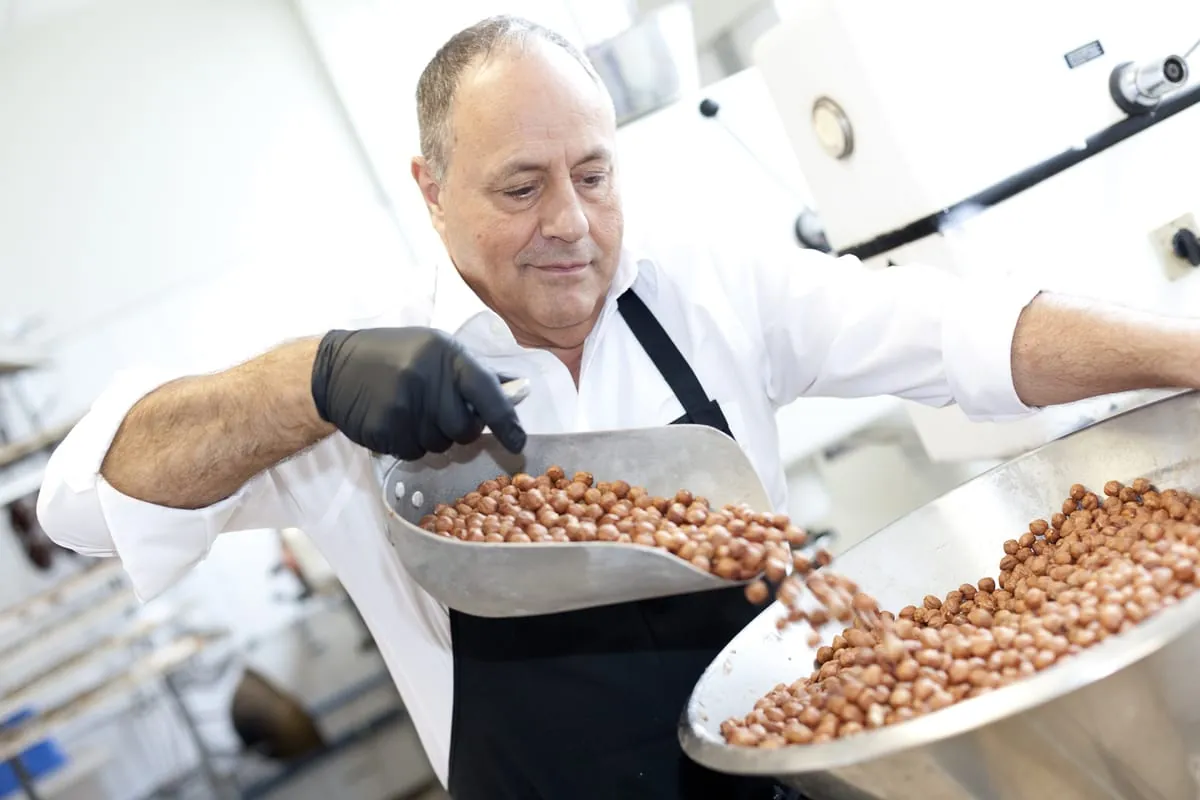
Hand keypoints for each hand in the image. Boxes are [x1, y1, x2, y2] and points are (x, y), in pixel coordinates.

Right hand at [310, 327, 525, 459]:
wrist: (335, 367)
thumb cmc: (395, 356)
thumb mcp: (437, 350)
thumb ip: (477, 374)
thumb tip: (519, 391)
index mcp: (447, 355)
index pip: (488, 393)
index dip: (507, 421)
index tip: (519, 443)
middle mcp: (427, 378)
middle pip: (465, 429)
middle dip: (458, 429)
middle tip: (436, 411)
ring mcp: (404, 404)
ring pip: (439, 446)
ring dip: (430, 437)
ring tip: (410, 411)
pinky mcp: (385, 427)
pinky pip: (413, 453)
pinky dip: (408, 445)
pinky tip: (394, 422)